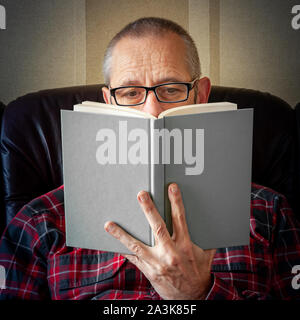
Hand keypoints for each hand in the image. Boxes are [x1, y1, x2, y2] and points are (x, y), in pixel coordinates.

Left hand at [104, 183, 215, 299]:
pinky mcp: (148, 270)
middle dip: (149, 209)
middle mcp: (170, 252)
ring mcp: (157, 262)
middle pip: (157, 227)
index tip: (171, 188)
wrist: (192, 297)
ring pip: (137, 244)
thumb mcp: (206, 254)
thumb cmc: (198, 272)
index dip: (176, 202)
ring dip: (122, 234)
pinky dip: (122, 249)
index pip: (180, 219)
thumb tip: (209, 220)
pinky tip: (112, 242)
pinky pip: (133, 258)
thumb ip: (206, 237)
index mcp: (185, 245)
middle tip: (141, 195)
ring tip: (109, 225)